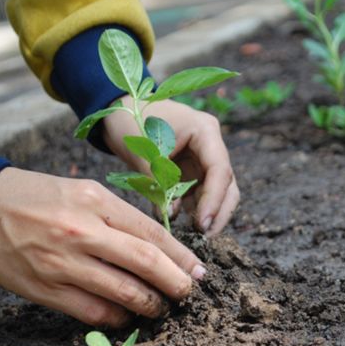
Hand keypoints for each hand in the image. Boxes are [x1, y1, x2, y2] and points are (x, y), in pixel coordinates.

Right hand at [0, 168, 205, 326]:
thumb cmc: (37, 196)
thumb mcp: (82, 191)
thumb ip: (118, 216)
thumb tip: (156, 244)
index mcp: (96, 200)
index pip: (151, 232)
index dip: (180, 255)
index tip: (197, 269)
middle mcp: (82, 231)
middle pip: (144, 262)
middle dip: (175, 281)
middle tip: (189, 292)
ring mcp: (62, 262)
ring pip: (122, 291)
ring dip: (150, 304)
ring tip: (162, 306)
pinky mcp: (44, 288)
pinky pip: (91, 310)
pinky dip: (116, 316)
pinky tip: (127, 315)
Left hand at [103, 96, 238, 236]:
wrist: (118, 109)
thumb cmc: (130, 121)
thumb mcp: (143, 151)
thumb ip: (159, 183)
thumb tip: (171, 216)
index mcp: (205, 131)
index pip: (220, 170)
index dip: (214, 199)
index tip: (203, 224)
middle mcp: (210, 145)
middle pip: (227, 184)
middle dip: (219, 211)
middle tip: (204, 236)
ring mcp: (202, 158)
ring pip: (217, 191)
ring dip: (207, 212)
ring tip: (192, 234)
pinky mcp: (192, 169)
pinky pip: (199, 193)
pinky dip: (192, 208)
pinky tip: (180, 223)